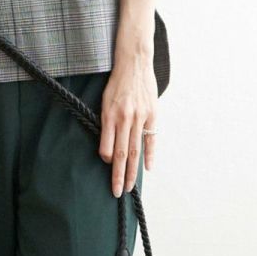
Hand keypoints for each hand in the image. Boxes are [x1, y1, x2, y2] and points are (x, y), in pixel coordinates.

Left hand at [99, 49, 157, 195]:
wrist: (134, 62)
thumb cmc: (116, 83)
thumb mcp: (104, 100)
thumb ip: (106, 124)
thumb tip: (108, 150)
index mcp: (110, 115)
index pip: (108, 147)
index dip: (108, 164)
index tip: (108, 176)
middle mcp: (124, 119)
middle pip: (122, 154)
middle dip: (119, 176)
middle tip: (117, 192)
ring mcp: (140, 117)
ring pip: (135, 150)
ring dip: (132, 171)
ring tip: (130, 186)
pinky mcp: (152, 115)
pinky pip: (150, 139)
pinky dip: (149, 155)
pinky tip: (147, 169)